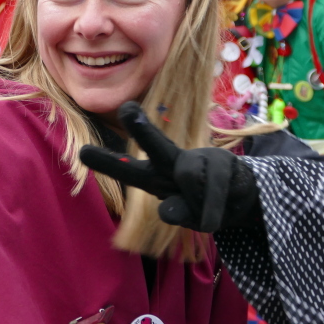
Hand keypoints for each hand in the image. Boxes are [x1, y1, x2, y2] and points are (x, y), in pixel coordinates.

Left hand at [79, 102, 259, 231]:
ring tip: (204, 214)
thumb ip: (175, 212)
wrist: (241, 197)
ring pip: (190, 176)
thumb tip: (170, 210)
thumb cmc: (199, 203)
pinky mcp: (222, 165)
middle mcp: (172, 163)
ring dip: (196, 201)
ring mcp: (197, 161)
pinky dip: (213, 210)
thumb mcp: (183, 212)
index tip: (82, 152)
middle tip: (126, 109)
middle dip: (142, 129)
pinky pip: (214, 193)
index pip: (126, 168)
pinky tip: (216, 215)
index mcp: (154, 176)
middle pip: (156, 146)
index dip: (106, 162)